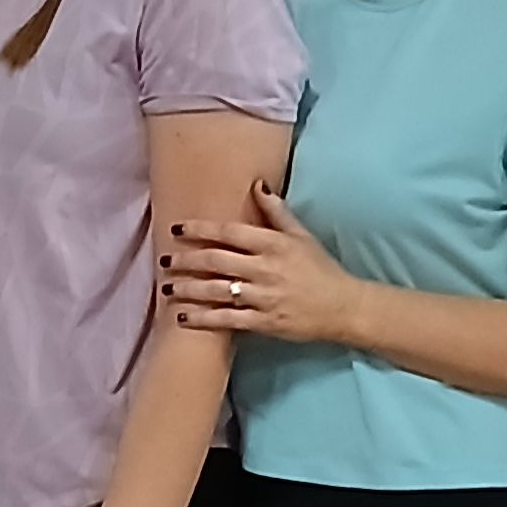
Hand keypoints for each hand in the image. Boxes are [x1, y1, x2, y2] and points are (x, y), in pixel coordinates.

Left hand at [162, 186, 365, 345]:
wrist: (342, 307)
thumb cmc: (320, 268)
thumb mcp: (301, 235)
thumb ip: (276, 210)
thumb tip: (257, 184)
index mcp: (273, 244)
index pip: (229, 233)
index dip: (200, 230)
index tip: (177, 228)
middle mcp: (264, 269)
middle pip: (216, 261)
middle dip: (185, 260)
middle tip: (164, 260)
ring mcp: (263, 297)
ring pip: (216, 291)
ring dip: (187, 289)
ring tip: (166, 288)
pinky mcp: (263, 322)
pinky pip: (226, 319)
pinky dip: (202, 318)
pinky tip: (183, 316)